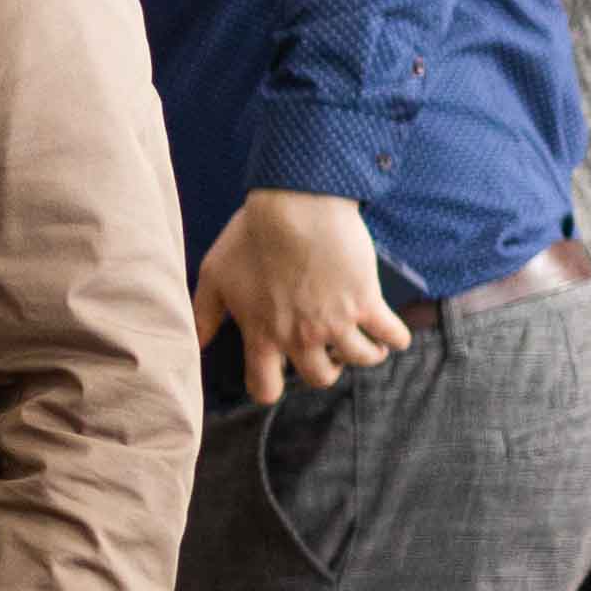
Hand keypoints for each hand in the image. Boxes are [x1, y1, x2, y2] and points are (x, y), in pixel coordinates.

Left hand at [194, 188, 400, 404]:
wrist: (295, 203)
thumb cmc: (252, 235)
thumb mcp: (215, 275)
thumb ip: (204, 314)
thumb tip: (194, 345)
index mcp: (262, 335)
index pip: (265, 388)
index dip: (272, 386)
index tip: (281, 373)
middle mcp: (299, 337)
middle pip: (319, 378)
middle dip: (324, 367)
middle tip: (327, 348)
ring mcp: (335, 322)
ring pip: (359, 361)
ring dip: (364, 354)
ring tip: (364, 341)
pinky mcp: (365, 302)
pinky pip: (391, 335)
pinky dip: (395, 338)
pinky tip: (392, 334)